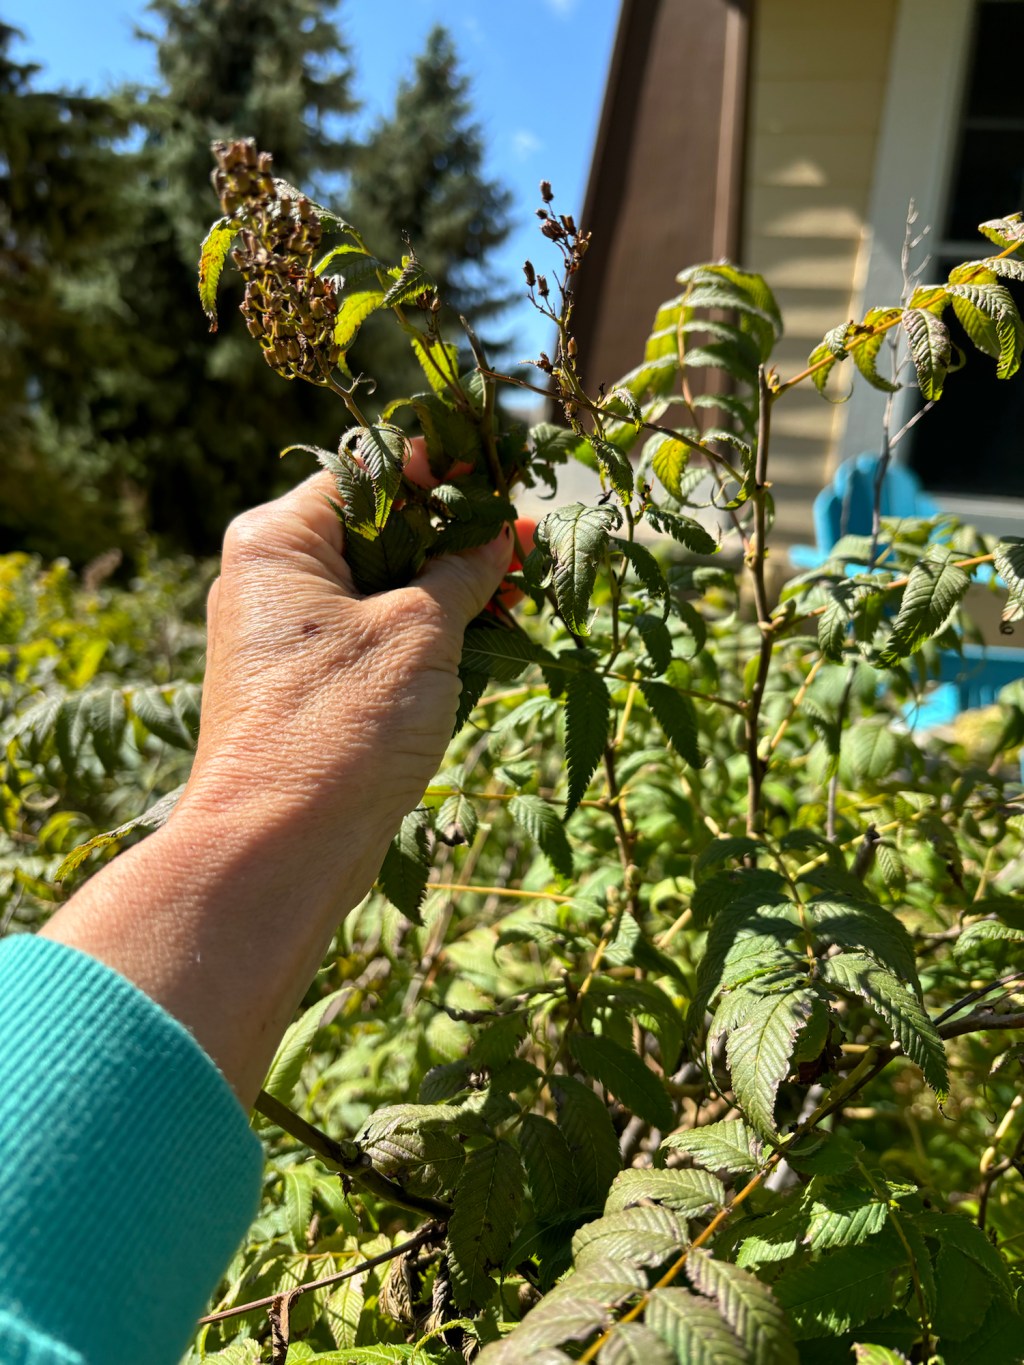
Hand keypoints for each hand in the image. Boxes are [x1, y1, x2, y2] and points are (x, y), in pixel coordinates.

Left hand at [181, 468, 511, 886]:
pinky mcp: (311, 685)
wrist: (279, 849)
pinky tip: (489, 637)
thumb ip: (463, 571)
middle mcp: (275, 579)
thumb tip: (496, 534)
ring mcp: (290, 636)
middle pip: (380, 531)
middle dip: (456, 537)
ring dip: (451, 589)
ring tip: (522, 593)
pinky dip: (429, 634)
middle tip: (526, 542)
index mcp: (279, 541)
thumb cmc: (339, 725)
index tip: (504, 479)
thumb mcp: (418, 632)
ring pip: (385, 589)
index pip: (369, 473)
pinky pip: (377, 637)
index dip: (442, 471)